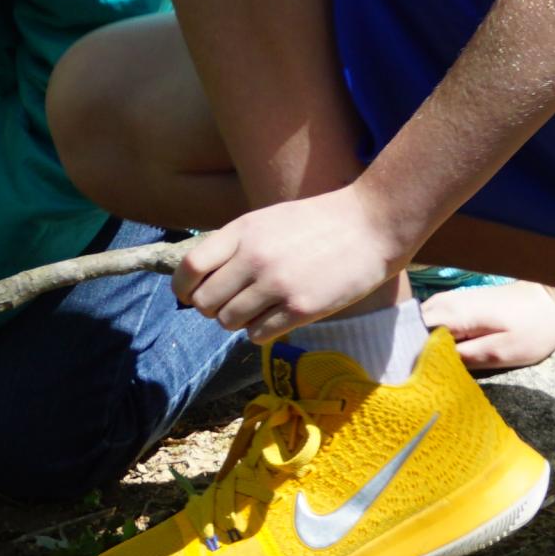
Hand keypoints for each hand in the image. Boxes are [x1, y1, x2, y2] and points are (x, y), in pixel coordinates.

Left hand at [176, 183, 420, 341]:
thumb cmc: (317, 223)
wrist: (372, 225)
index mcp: (243, 232)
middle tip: (229, 305)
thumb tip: (199, 280)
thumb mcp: (266, 220)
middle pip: (205, 302)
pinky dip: (259, 331)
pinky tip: (276, 318)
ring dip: (237, 321)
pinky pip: (257, 334)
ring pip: (229, 322)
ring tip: (257, 309)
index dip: (182, 287)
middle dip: (212, 309)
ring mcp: (278, 285)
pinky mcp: (301, 308)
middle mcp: (255, 259)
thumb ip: (234, 245)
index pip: (190, 268)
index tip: (188, 295)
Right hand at [419, 279, 554, 371]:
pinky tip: (440, 357)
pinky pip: (428, 325)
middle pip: (409, 332)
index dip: (406, 360)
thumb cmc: (533, 328)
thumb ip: (462, 359)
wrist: (551, 298)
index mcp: (450, 315)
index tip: (411, 381)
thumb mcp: (501, 352)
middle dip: (409, 355)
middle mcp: (440, 303)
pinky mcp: (452, 305)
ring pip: (417, 329)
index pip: (409, 337)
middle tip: (420, 381)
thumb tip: (428, 366)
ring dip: (419, 349)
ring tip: (428, 372)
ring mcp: (445, 301)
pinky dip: (430, 341)